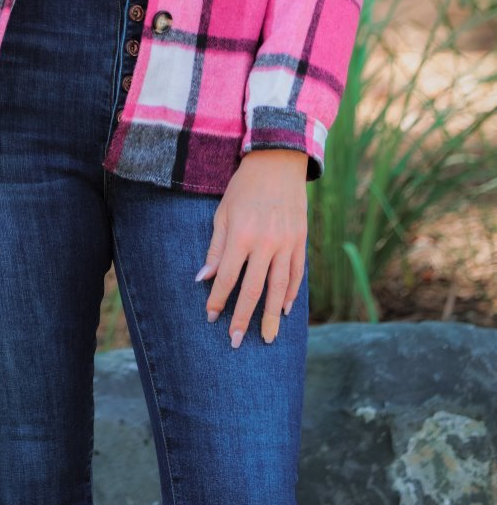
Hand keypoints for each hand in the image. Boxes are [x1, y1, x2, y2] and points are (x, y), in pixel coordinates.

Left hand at [195, 150, 307, 348]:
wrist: (277, 162)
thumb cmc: (243, 187)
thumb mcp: (222, 212)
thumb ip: (215, 248)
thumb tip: (203, 279)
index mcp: (241, 234)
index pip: (227, 277)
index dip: (218, 300)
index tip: (211, 318)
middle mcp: (265, 242)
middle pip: (253, 289)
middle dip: (243, 318)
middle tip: (236, 342)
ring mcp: (286, 242)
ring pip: (279, 287)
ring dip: (272, 315)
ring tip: (268, 338)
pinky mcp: (301, 240)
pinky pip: (297, 273)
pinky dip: (292, 293)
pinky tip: (286, 310)